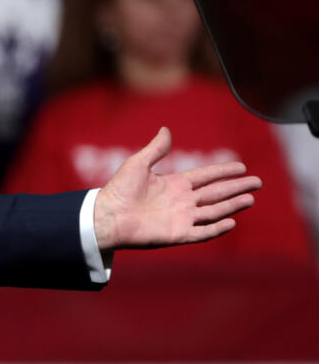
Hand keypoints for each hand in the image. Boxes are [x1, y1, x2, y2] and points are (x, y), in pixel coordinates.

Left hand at [93, 127, 261, 250]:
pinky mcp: (177, 235)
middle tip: (257, 182)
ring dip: (232, 205)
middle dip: (236, 187)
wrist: (107, 216)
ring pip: (213, 211)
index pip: (206, 176)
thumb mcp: (138, 164)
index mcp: (174, 184)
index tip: (241, 166)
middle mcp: (181, 201)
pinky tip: (231, 221)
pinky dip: (216, 228)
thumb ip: (155, 149)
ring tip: (250, 198)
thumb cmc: (118, 190)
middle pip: (216, 193)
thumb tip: (165, 129)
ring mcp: (181, 218)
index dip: (223, 171)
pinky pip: (202, 232)